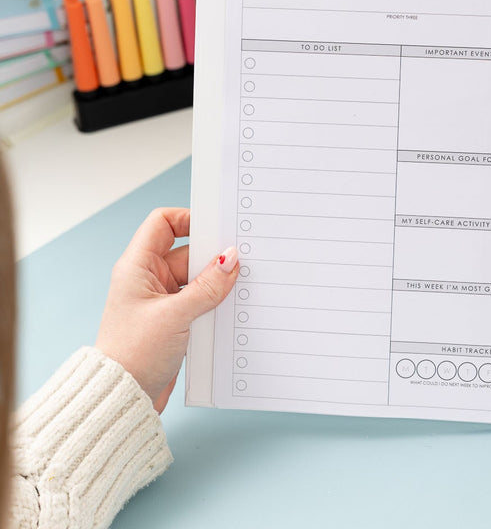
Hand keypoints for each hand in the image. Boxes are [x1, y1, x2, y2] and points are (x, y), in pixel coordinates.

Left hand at [95, 207, 238, 412]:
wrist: (122, 399)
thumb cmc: (134, 354)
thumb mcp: (175, 315)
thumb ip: (207, 286)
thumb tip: (231, 259)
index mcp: (138, 266)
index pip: (163, 223)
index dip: (188, 218)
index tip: (216, 227)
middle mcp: (149, 278)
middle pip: (188, 251)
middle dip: (212, 256)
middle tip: (240, 259)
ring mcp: (162, 300)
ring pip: (198, 278)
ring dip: (217, 282)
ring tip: (240, 286)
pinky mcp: (174, 320)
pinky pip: (200, 300)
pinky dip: (215, 301)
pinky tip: (232, 307)